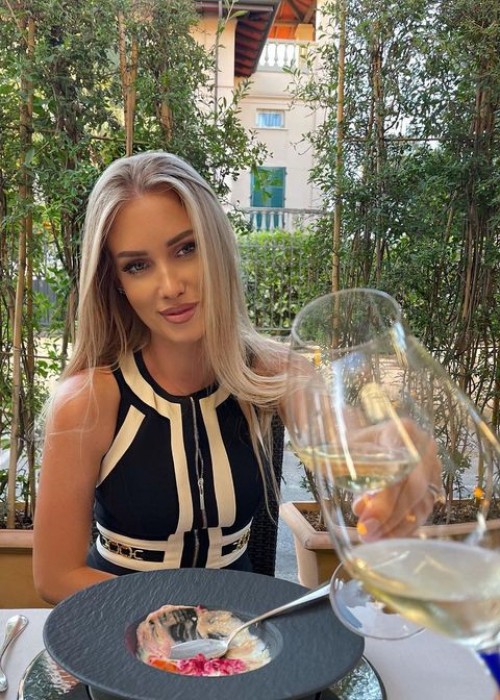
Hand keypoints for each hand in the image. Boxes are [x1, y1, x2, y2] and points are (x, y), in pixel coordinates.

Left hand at [352, 418, 441, 540]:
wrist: (366, 438)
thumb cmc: (353, 441)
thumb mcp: (345, 446)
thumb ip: (342, 462)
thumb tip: (340, 489)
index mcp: (402, 432)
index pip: (399, 470)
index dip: (384, 500)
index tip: (365, 521)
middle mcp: (423, 448)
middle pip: (414, 490)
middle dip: (390, 517)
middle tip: (367, 534)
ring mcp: (432, 467)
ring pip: (421, 504)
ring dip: (396, 526)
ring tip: (370, 537)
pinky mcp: (432, 485)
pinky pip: (423, 512)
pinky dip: (403, 527)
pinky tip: (383, 535)